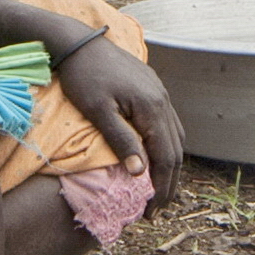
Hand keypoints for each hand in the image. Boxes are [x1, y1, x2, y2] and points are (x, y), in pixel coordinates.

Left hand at [58, 37, 184, 204]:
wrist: (78, 43)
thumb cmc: (83, 77)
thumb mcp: (98, 112)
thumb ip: (121, 141)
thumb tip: (140, 174)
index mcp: (152, 108)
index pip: (165, 158)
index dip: (161, 188)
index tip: (150, 211)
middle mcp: (163, 101)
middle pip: (176, 151)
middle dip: (168, 183)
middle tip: (154, 210)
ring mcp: (160, 94)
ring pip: (176, 137)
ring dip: (169, 166)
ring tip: (157, 190)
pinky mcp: (153, 89)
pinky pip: (168, 124)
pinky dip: (165, 147)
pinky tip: (154, 158)